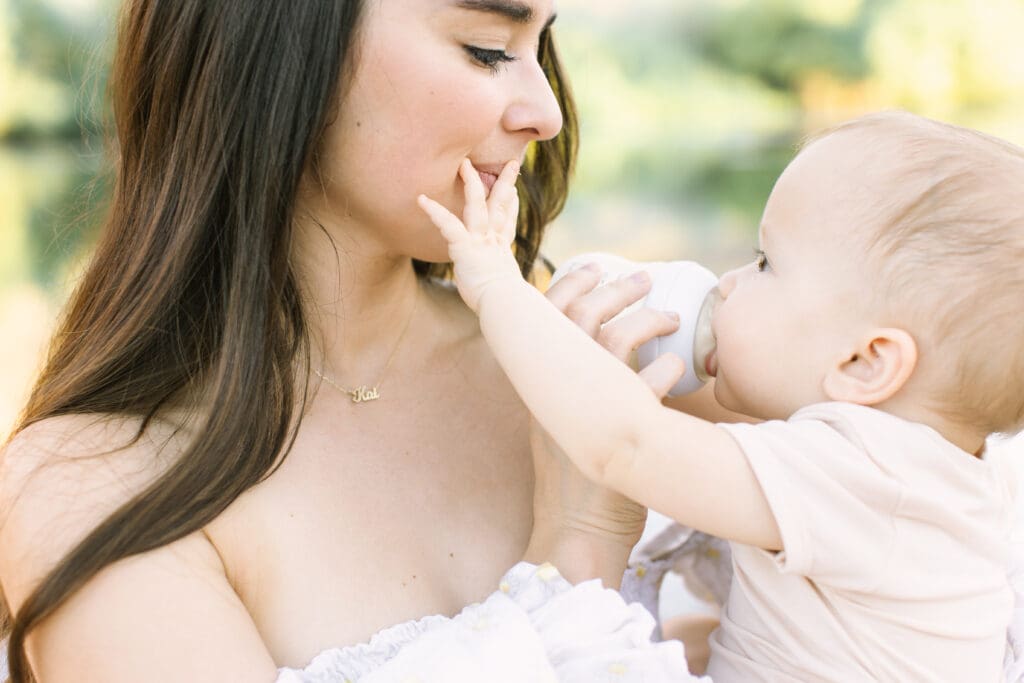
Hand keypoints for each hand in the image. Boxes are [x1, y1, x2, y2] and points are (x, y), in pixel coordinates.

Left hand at [417, 159, 522, 311]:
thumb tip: (519, 298)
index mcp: (502, 251)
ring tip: (464, 165)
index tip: (513, 192)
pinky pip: (448, 224)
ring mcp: (480, 240)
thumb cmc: (506, 304)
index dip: (511, 206)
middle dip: (504, 183)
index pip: (508, 222)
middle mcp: (493, 240)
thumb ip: (509, 288)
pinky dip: (434, 211)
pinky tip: (421, 200)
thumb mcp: (509, 293)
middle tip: (510, 164)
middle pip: (501, 205)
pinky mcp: (465, 246)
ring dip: (471, 183)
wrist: (504, 303)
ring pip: (477, 204)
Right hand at [525, 264, 682, 586]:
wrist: (574, 529)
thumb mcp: (558, 421)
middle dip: (614, 288)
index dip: (569, 284)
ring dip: (647, 320)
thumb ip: (569, 385)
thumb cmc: (575, 476)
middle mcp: (559, 389)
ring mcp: (587, 407)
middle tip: (645, 279)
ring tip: (671, 317)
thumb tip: (599, 344)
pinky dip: (668, 369)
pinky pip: (649, 383)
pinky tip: (680, 368)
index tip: (593, 266)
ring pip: (615, 338)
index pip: (543, 315)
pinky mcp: (619, 430)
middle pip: (581, 315)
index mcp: (541, 383)